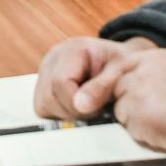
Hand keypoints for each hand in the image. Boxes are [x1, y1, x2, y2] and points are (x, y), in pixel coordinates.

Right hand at [34, 36, 154, 119]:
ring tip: (88, 108)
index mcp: (71, 50)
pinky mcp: (44, 86)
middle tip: (96, 110)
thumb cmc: (123, 66)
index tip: (99, 109)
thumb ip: (101, 88)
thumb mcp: (120, 73)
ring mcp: (45, 73)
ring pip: (42, 106)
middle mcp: (52, 60)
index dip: (77, 103)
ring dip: (66, 114)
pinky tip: (79, 108)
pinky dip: (61, 114)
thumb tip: (80, 106)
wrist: (123, 63)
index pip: (60, 82)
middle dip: (72, 112)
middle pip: (48, 98)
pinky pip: (43, 109)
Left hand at [104, 48, 165, 156]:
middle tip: (156, 114)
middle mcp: (141, 71)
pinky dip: (145, 137)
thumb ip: (157, 75)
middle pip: (117, 89)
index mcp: (154, 58)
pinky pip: (131, 132)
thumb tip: (141, 87)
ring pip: (122, 112)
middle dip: (130, 104)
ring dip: (138, 122)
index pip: (121, 67)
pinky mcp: (137, 117)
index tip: (122, 95)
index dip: (120, 84)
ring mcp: (137, 93)